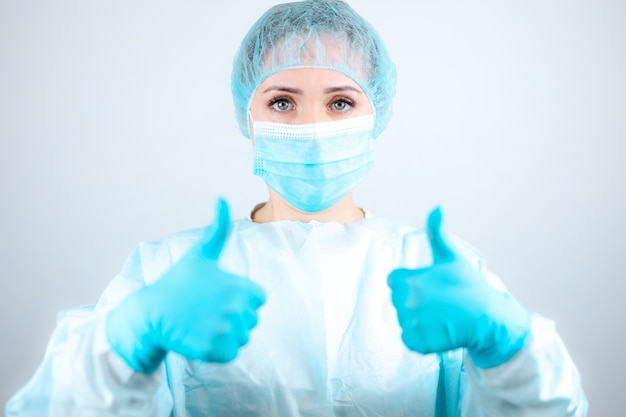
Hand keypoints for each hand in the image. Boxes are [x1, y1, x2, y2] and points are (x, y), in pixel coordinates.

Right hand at [106, 198, 266, 372]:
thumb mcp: (201, 254)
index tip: (217, 294)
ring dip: (226, 333)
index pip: (258, 299)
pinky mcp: (216, 351)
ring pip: (242, 337)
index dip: (239, 297)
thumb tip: (222, 197)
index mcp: (242, 287)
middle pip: (251, 319)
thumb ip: (218, 228)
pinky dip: (218, 349)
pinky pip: (231, 353)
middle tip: (205, 309)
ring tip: (202, 321)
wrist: (152, 313)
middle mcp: (238, 310)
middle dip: (233, 316)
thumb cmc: (178, 282)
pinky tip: (200, 336)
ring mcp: (227, 332)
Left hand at [387, 207, 529, 367]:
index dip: (413, 283)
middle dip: (416, 301)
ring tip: (442, 316)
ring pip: (406, 320)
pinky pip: (411, 339)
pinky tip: (440, 330)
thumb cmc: (469, 285)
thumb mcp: (450, 256)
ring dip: (420, 320)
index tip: (433, 287)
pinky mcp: (416, 343)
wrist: (488, 318)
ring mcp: (410, 323)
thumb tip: (437, 207)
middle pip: (400, 302)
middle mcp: (404, 302)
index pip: (395, 282)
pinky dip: (422, 338)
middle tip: (440, 302)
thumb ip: (437, 232)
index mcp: (405, 280)